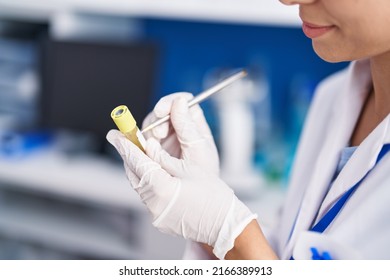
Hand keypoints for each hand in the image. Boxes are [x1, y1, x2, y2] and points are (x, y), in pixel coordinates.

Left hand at [107, 97, 256, 258]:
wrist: (224, 224)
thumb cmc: (214, 196)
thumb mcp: (189, 169)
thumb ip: (163, 158)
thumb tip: (148, 146)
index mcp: (163, 189)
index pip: (138, 162)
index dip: (126, 146)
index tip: (115, 134)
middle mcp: (154, 205)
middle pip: (134, 175)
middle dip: (128, 157)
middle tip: (123, 140)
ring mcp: (156, 215)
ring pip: (139, 186)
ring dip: (138, 169)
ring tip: (139, 154)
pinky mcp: (160, 220)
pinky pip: (147, 197)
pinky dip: (147, 183)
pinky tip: (152, 173)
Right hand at [142, 92, 218, 174]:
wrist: (195, 196)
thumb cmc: (204, 174)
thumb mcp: (198, 149)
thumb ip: (187, 126)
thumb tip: (180, 101)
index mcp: (194, 124)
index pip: (183, 102)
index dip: (170, 102)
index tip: (162, 111)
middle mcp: (179, 127)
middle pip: (163, 111)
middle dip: (157, 120)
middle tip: (158, 135)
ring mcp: (166, 137)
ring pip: (151, 124)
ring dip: (149, 132)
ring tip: (153, 146)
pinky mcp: (154, 148)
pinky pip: (144, 139)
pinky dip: (142, 142)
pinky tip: (145, 150)